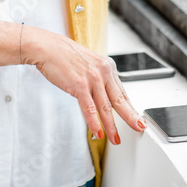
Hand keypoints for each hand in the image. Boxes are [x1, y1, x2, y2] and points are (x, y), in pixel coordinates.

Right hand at [22, 25, 145, 144]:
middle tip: (139, 128)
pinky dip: (94, 123)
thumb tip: (104, 95)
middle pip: (120, 99)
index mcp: (107, 66)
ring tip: (115, 138)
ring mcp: (92, 79)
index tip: (135, 117)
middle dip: (130, 117)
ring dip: (111, 126)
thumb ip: (98, 78)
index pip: (122, 91)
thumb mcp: (89, 63)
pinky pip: (89, 109)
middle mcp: (103, 71)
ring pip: (105, 107)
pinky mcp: (79, 85)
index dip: (130, 107)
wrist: (48, 47)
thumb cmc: (64, 55)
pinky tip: (98, 132)